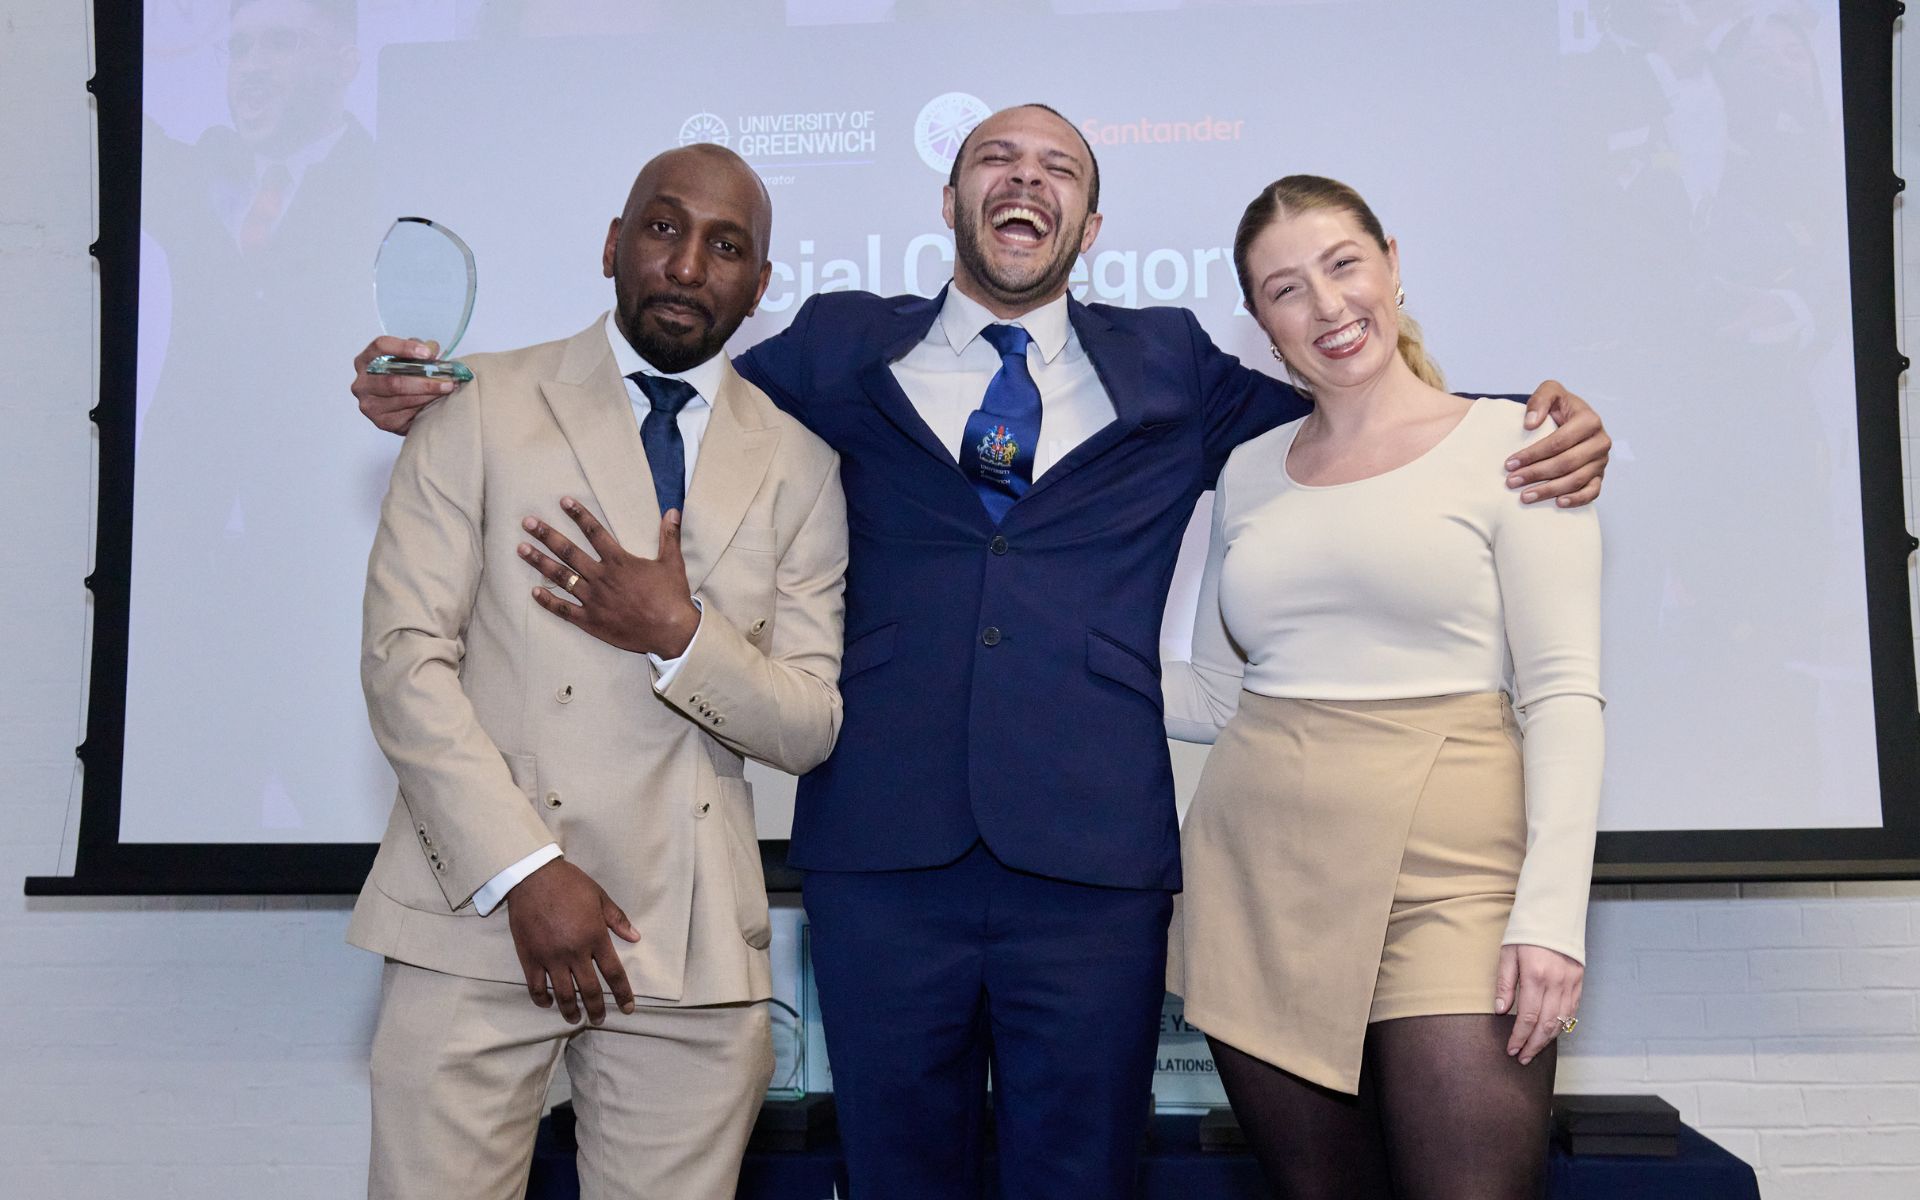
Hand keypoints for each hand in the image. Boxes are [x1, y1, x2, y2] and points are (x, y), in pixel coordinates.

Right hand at [353, 335, 459, 434]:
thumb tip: (431, 348)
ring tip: (447, 390)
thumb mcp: (411, 360)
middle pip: (393, 380)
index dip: (405, 347)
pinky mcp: (381, 421)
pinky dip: (424, 407)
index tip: (427, 353)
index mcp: (366, 360)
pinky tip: (436, 403)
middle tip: (447, 380)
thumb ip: (420, 353)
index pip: (380, 346)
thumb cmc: (405, 377)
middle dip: (425, 380)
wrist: (403, 406)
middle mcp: (362, 382)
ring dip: (429, 395)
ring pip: (402, 398)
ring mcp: (369, 404)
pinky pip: (406, 414)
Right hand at [504, 858, 640, 1023]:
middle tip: (600, 1020)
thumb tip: (635, 937)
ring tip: (575, 1020)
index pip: (614, 973)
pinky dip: (542, 999)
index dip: (622, 994)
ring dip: (571, 1011)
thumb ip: (617, 919)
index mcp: (595, 937)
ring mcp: (551, 957)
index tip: (628, 1008)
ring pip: (563, 994)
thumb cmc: (569, 883)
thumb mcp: (599, 897)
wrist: (533, 877)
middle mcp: (575, 952)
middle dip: (597, 1009)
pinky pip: (536, 986)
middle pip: (590, 990)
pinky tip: (548, 1004)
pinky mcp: (529, 958)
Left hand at [519, 499, 700, 657]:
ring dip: (540, 562)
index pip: (595, 532)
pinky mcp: (591, 621)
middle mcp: (602, 577)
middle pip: (569, 551)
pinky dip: (548, 601)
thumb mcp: (672, 563)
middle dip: (546, 535)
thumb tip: (673, 511)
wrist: (671, 631)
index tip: (563, 501)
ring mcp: (594, 599)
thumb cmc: (672, 597)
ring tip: (521, 549)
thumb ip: (669, 536)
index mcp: (620, 561)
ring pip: (561, 577)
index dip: (579, 515)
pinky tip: (533, 592)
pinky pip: (564, 610)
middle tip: (528, 522)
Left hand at [1495, 943, 1583, 1065]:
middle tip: (1522, 1058)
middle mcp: (1556, 982)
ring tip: (1534, 1051)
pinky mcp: (1579, 981)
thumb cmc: (1525, 933)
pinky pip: (1572, 1010)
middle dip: (1533, 1045)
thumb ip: (1505, 983)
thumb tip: (1501, 1011)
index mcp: (1536, 975)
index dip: (1520, 1037)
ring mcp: (1570, 983)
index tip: (1511, 1049)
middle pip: (1546, 1025)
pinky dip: (1562, 1026)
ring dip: (1548, 1040)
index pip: (1528, 1017)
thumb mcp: (1507, 954)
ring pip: (1562, 1021)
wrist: (1553, 913)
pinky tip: (1551, 1034)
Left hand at [1506, 382, 1610, 507]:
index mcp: (1590, 420)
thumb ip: (1540, 399)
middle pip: (1566, 463)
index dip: (1533, 454)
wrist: (1572, 419)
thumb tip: (1530, 423)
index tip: (1510, 463)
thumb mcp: (1550, 392)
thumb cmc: (1558, 407)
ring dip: (1549, 490)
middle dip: (1536, 474)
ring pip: (1576, 480)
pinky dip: (1577, 499)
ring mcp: (1601, 461)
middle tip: (1511, 482)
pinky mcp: (1600, 476)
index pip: (1559, 442)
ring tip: (1525, 496)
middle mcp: (1600, 441)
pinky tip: (1558, 503)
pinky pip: (1592, 492)